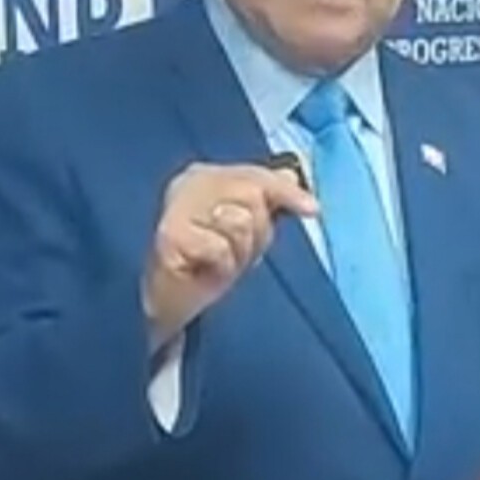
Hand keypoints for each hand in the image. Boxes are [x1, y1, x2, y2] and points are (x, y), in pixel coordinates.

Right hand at [142, 162, 317, 349]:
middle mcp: (186, 184)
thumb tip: (290, 173)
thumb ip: (265, 200)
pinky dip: (220, 268)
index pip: (255, 174)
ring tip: (218, 263)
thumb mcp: (246, 233)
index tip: (313, 210)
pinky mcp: (169, 235)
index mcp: (204, 176)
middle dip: (255, 233)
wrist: (167, 306)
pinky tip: (202, 272)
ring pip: (239, 221)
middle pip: (252, 194)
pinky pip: (220, 248)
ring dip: (238, 252)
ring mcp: (175, 208)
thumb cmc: (205, 267)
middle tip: (235, 254)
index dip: (286, 193)